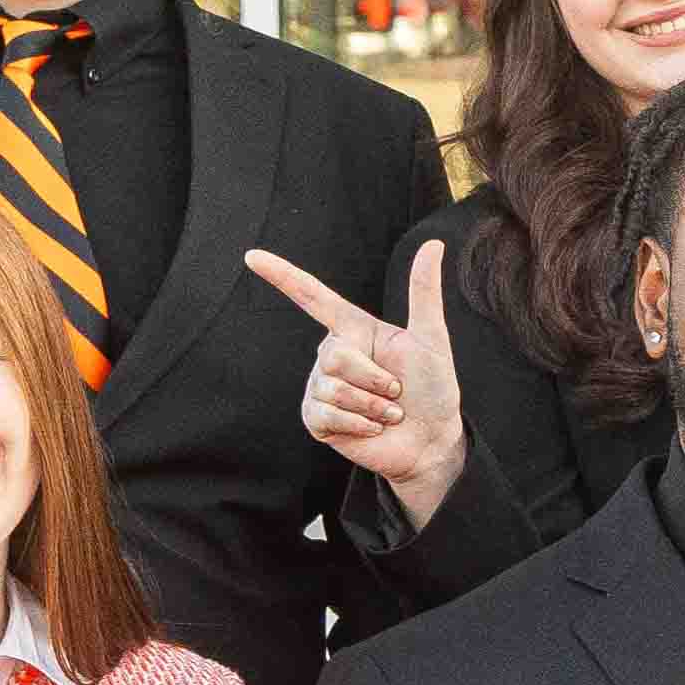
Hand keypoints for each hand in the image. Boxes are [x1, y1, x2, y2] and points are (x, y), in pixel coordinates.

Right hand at [259, 240, 468, 525]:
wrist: (431, 442)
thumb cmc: (433, 389)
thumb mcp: (432, 339)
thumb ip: (424, 292)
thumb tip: (433, 242)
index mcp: (354, 329)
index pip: (312, 297)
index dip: (282, 276)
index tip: (251, 257)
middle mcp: (332, 354)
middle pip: (334, 356)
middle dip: (374, 379)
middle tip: (396, 391)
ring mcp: (321, 386)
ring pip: (331, 387)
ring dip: (371, 405)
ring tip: (388, 412)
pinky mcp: (317, 418)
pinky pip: (325, 415)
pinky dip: (358, 424)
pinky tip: (372, 428)